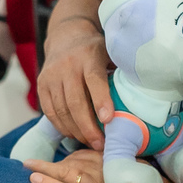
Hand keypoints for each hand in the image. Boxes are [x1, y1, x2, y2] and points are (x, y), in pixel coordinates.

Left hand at [26, 149, 182, 182]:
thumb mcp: (144, 179)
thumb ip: (128, 171)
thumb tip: (118, 171)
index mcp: (118, 161)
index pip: (88, 153)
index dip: (71, 155)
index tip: (58, 156)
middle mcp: (106, 168)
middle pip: (73, 161)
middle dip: (53, 162)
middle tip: (31, 162)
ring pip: (66, 173)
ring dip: (44, 169)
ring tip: (27, 167)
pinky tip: (34, 179)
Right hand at [36, 29, 112, 149]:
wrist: (65, 38)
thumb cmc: (96, 51)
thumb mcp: (110, 52)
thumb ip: (120, 71)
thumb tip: (140, 96)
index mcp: (89, 56)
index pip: (94, 80)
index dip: (101, 100)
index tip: (109, 120)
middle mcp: (67, 66)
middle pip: (75, 101)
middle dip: (88, 127)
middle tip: (101, 144)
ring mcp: (51, 76)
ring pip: (61, 110)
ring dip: (76, 131)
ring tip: (90, 143)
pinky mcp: (41, 86)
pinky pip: (50, 112)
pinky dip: (62, 126)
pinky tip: (75, 135)